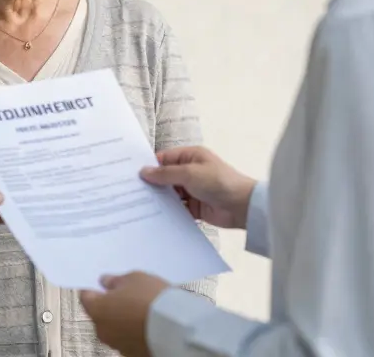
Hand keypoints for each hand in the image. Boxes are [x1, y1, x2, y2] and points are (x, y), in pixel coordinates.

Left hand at [79, 272, 170, 356]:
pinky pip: (129, 339)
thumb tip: (105, 282)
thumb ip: (115, 281)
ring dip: (123, 320)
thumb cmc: (151, 299)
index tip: (103, 285)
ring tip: (142, 309)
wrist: (176, 327)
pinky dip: (134, 332)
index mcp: (97, 310)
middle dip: (110, 305)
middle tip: (127, 295)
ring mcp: (118, 345)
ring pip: (115, 328)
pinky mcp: (133, 353)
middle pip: (100, 315)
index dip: (94, 289)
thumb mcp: (134, 278)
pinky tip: (148, 323)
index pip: (86, 297)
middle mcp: (102, 331)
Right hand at [141, 146, 255, 228]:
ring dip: (159, 199)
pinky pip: (177, 208)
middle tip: (131, 192)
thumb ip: (165, 174)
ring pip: (170, 194)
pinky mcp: (195, 207)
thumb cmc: (219, 182)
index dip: (150, 166)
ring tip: (137, 205)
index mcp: (191, 157)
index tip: (132, 174)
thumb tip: (144, 172)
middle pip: (165, 177)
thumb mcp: (189, 173)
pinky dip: (168, 212)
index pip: (164, 159)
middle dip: (152, 184)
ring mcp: (192, 190)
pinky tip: (153, 216)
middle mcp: (190, 172)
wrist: (242, 206)